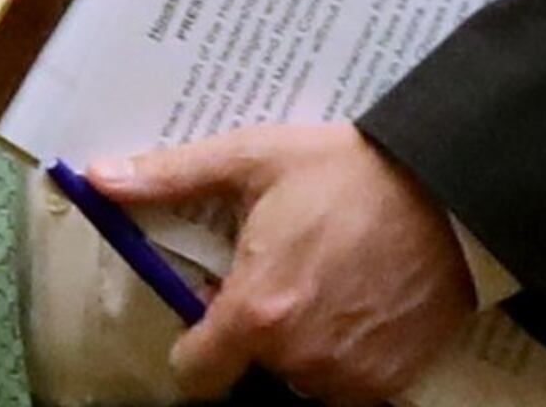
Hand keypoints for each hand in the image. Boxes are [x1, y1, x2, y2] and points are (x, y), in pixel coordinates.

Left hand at [84, 123, 473, 404]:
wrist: (448, 195)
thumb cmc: (346, 173)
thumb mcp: (250, 160)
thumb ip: (170, 177)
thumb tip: (97, 177)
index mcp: (257, 312)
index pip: (196, 373)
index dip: (193, 344)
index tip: (207, 306)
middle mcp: (301, 358)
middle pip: (248, 368)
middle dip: (250, 330)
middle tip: (273, 274)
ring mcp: (349, 376)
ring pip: (296, 378)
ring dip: (296, 344)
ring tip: (317, 283)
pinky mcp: (389, 382)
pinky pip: (343, 385)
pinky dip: (339, 355)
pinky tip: (351, 302)